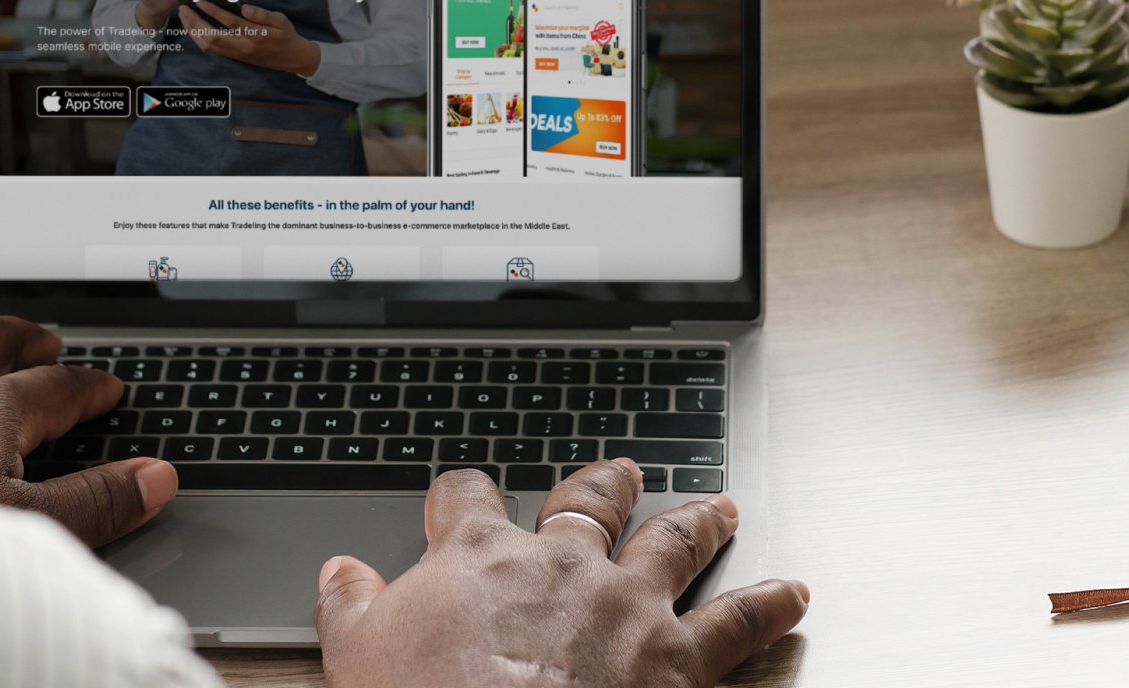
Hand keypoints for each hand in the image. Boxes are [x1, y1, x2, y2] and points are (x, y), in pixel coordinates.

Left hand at [180, 0, 322, 76]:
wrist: (291, 58)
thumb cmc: (285, 35)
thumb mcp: (281, 20)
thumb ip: (262, 14)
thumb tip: (244, 8)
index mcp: (256, 36)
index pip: (231, 22)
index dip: (214, 11)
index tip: (201, 0)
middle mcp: (243, 47)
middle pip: (213, 37)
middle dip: (195, 22)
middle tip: (184, 8)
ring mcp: (237, 54)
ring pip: (208, 46)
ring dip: (193, 31)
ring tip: (184, 16)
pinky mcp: (234, 56)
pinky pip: (212, 49)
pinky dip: (199, 38)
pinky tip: (193, 27)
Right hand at [315, 461, 807, 687]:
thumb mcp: (358, 655)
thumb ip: (348, 604)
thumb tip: (337, 573)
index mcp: (481, 554)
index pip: (466, 495)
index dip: (462, 490)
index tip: (461, 491)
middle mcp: (562, 562)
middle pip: (587, 501)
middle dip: (603, 483)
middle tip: (621, 470)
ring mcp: (627, 605)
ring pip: (672, 543)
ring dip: (699, 522)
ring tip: (722, 504)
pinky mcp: (679, 660)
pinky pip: (736, 624)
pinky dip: (769, 607)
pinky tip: (793, 593)